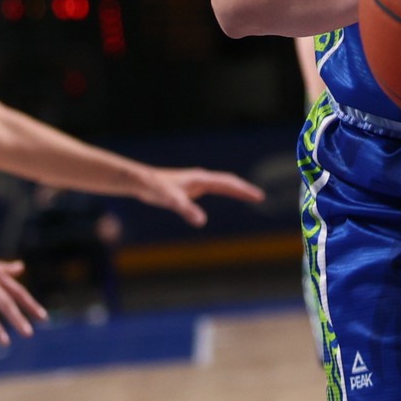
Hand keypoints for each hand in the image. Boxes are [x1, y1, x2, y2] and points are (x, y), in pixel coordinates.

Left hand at [135, 166, 268, 226]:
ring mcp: (196, 181)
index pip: (228, 183)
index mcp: (202, 179)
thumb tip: (202, 222)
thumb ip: (186, 210)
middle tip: (259, 197)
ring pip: (221, 183)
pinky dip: (224, 190)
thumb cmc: (156, 189)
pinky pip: (213, 187)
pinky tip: (223, 194)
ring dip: (235, 188)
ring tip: (247, 195)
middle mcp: (201, 178)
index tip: (258, 196)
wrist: (142, 181)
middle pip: (228, 182)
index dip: (244, 190)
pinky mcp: (190, 186)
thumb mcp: (172, 201)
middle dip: (244, 189)